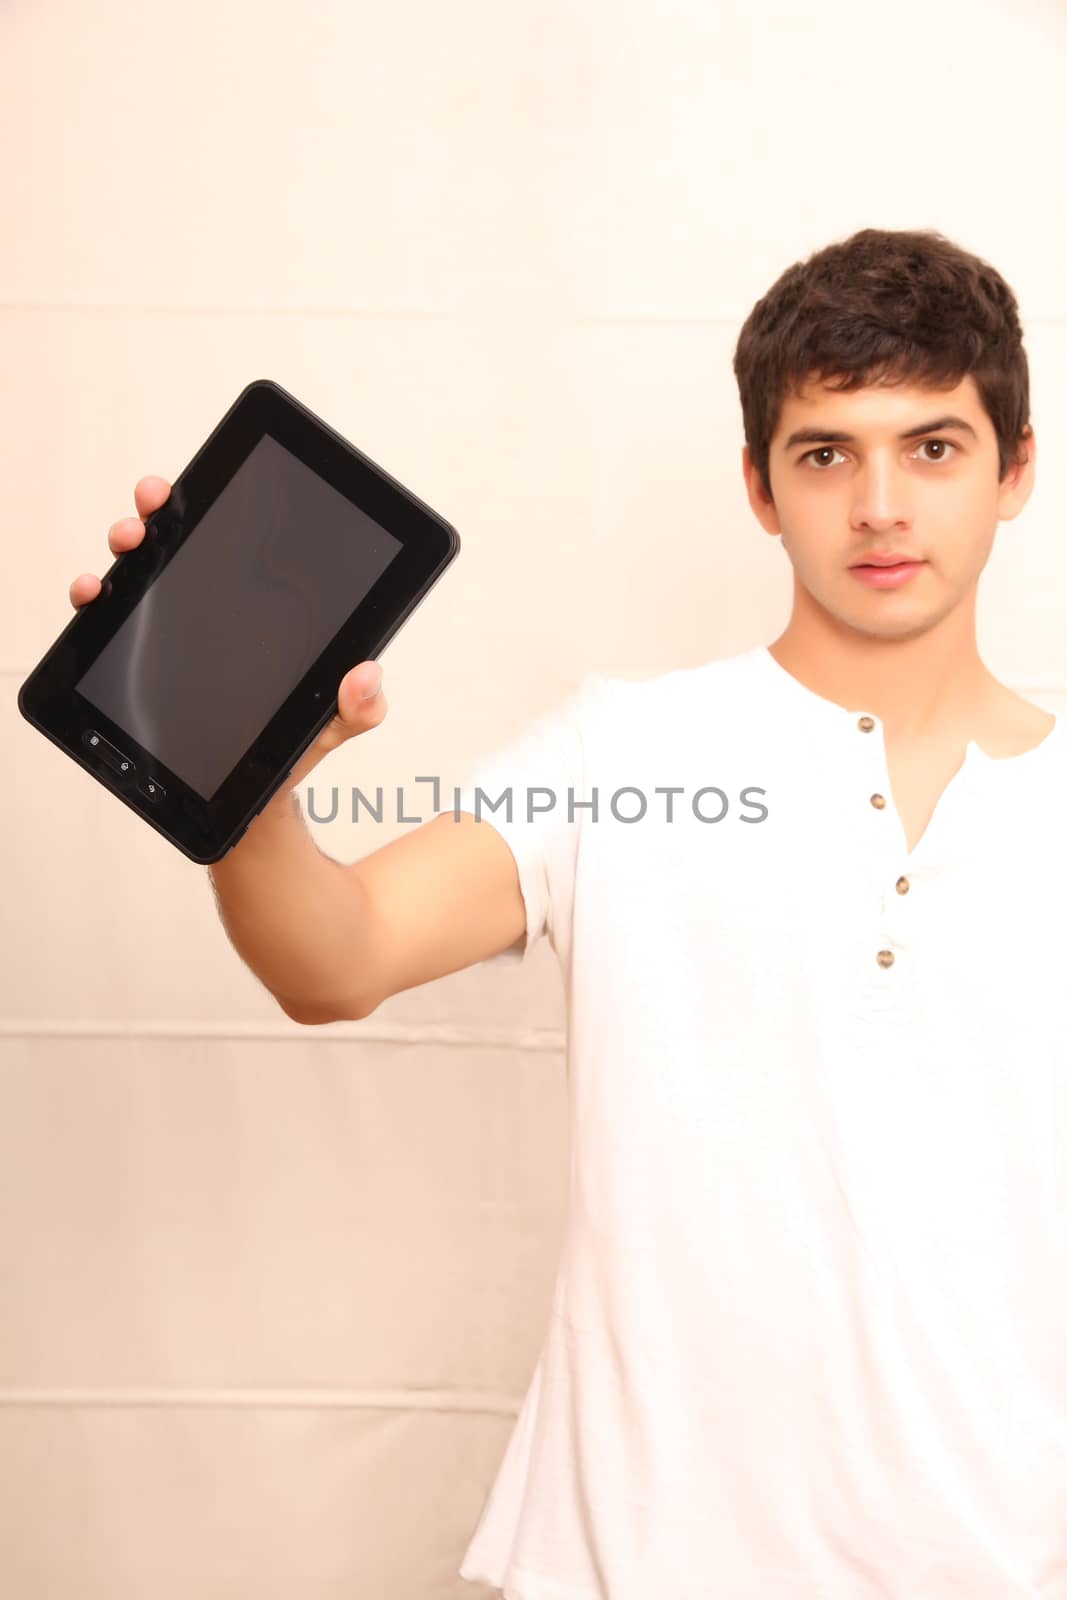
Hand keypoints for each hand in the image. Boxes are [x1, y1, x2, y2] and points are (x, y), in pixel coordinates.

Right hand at [69, 476, 387, 793]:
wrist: (253, 796)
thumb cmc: (294, 747)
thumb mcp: (335, 725)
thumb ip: (360, 706)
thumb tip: (367, 674)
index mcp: (264, 612)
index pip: (241, 546)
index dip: (223, 509)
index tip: (213, 490)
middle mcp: (212, 611)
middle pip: (181, 544)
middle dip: (163, 511)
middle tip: (157, 503)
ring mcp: (171, 632)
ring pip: (142, 572)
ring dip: (129, 543)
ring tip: (129, 539)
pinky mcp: (139, 662)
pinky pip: (109, 626)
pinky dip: (95, 599)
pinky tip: (95, 592)